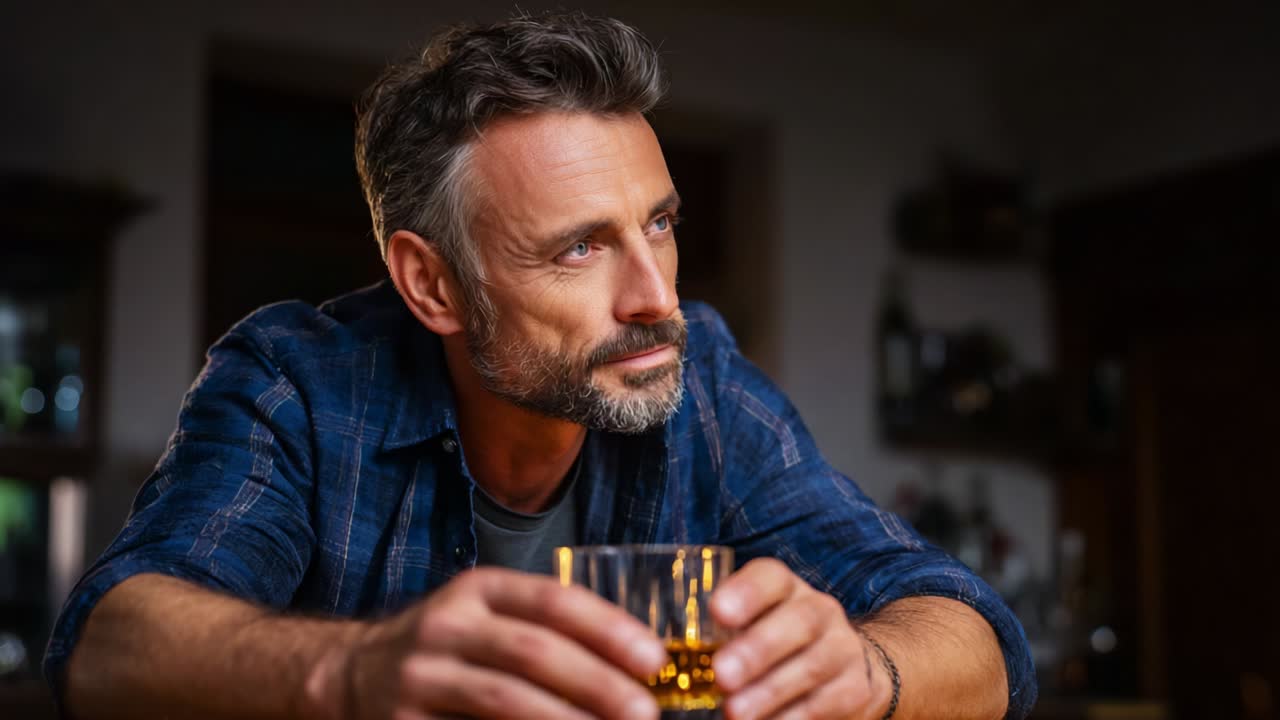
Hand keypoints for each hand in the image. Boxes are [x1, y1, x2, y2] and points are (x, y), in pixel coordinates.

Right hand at [303, 567, 666, 719]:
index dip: (608, 628)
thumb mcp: (489, 615)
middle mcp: (447, 625)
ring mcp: (420, 675)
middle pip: (532, 652)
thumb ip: (546, 627)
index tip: (654, 658)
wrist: (351, 674)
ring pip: (502, 699)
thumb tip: (636, 663)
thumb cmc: (451, 646)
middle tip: (645, 710)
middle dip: (596, 684)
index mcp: (479, 589)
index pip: (552, 600)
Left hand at [709, 558, 891, 719]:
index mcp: (785, 589)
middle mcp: (819, 611)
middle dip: (758, 649)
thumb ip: (715, 634)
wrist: (843, 665)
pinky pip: (826, 704)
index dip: (747, 592)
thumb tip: (662, 657)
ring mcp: (842, 649)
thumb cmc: (773, 641)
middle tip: (722, 675)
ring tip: (735, 713)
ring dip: (770, 692)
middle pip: (798, 621)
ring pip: (812, 666)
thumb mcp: (749, 624)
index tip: (717, 611)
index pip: (771, 577)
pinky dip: (792, 718)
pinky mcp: (856, 689)